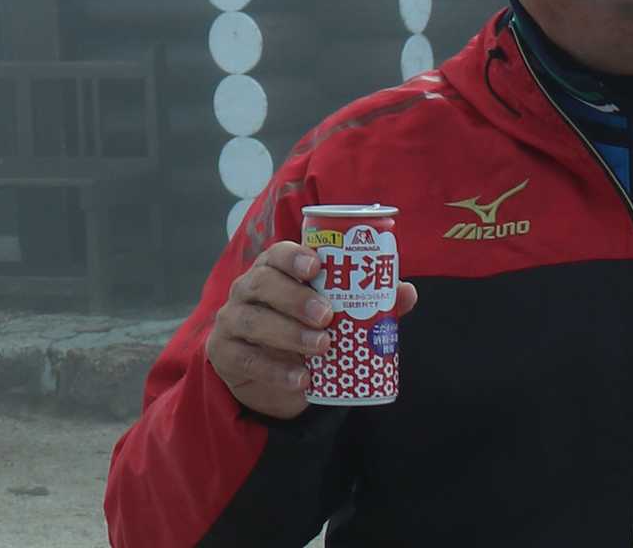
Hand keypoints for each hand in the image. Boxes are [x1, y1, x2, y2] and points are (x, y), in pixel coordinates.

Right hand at [205, 241, 420, 418]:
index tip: (317, 266)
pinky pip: (246, 358)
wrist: (271, 374)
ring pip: (251, 320)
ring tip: (322, 347)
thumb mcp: (334, 315)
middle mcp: (247, 289)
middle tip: (327, 315)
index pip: (275, 253)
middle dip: (295, 297)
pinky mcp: (225, 353)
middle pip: (262, 283)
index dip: (293, 256)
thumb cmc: (304, 329)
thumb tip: (406, 292)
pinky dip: (275, 369)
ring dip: (288, 333)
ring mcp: (231, 320)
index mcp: (273, 270)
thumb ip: (367, 302)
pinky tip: (301, 379)